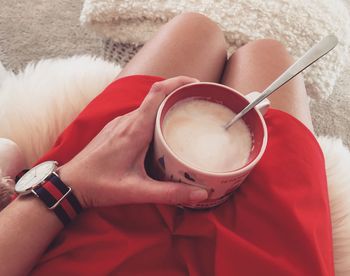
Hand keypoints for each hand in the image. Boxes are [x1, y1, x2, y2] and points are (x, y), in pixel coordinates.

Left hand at [58, 76, 207, 207]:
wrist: (69, 184)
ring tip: (185, 117)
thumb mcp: (137, 190)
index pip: (158, 93)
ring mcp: (119, 123)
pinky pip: (139, 116)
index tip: (197, 84)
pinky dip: (154, 117)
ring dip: (166, 106)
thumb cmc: (100, 185)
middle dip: (178, 95)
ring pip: (147, 107)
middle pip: (156, 97)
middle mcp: (127, 120)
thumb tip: (201, 194)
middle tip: (199, 104)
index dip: (178, 82)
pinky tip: (161, 131)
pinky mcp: (115, 130)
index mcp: (134, 129)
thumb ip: (169, 192)